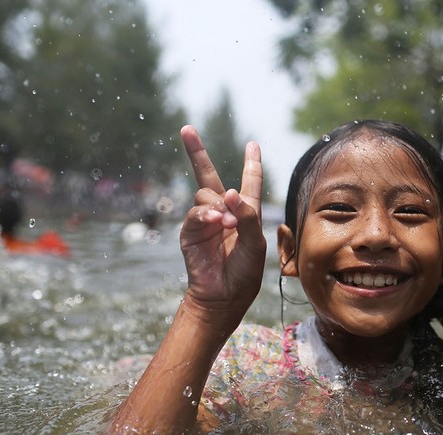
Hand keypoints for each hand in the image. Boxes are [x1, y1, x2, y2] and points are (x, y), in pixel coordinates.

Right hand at [179, 125, 266, 316]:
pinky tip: (215, 222)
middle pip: (208, 175)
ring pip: (205, 194)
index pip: (249, 182)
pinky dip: (206, 215)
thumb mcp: (255, 243)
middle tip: (187, 129)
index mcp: (245, 213)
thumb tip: (229, 191)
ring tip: (227, 224)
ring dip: (218, 205)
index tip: (252, 144)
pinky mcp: (191, 232)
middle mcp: (223, 212)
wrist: (224, 296)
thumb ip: (247, 215)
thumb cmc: (245, 272)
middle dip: (196, 152)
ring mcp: (205, 221)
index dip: (251, 163)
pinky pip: (196, 213)